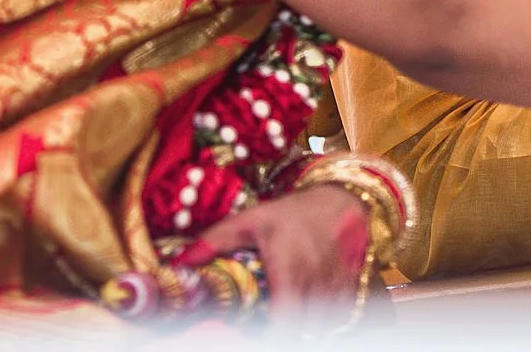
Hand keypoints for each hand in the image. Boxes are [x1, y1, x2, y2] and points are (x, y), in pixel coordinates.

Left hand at [184, 184, 371, 326]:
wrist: (339, 197)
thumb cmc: (289, 212)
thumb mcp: (250, 220)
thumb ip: (214, 242)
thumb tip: (180, 262)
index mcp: (288, 265)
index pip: (284, 317)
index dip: (273, 333)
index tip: (257, 333)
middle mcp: (315, 277)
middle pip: (305, 327)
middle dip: (288, 332)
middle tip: (268, 327)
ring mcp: (335, 283)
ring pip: (323, 324)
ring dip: (305, 325)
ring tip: (288, 318)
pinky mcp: (349, 286)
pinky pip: (339, 315)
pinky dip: (323, 319)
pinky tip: (308, 312)